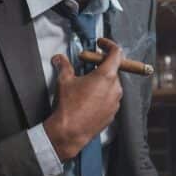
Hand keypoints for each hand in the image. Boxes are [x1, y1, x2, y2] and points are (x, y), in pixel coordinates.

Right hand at [43, 37, 123, 160]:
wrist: (70, 131)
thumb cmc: (69, 105)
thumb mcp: (64, 81)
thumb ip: (64, 65)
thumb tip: (60, 58)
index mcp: (107, 76)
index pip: (116, 53)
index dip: (109, 45)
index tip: (101, 43)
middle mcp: (115, 87)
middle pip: (113, 69)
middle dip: (101, 65)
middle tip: (88, 64)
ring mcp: (116, 101)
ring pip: (112, 84)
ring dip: (102, 80)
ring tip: (87, 83)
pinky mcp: (113, 112)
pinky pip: (110, 98)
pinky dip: (103, 94)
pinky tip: (89, 98)